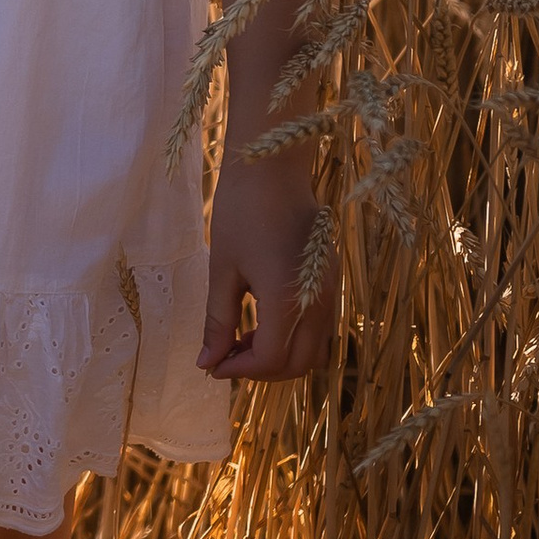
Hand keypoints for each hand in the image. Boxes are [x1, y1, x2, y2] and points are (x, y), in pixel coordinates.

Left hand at [200, 159, 336, 382]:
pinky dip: (293, 338)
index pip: (272, 360)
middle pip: (298, 365)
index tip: (212, 365)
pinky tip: (262, 321)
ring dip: (280, 356)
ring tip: (241, 337)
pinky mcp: (332, 281)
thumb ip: (218, 320)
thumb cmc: (242, 212)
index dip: (239, 370)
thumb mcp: (223, 269)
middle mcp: (319, 303)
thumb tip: (207, 361)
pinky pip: (319, 329)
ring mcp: (331, 292)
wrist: (274, 168)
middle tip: (224, 356)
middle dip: (260, 370)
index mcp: (289, 301)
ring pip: (313, 351)